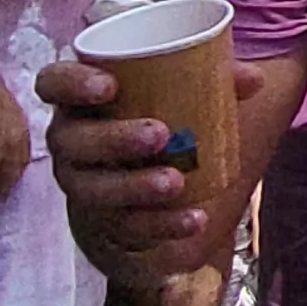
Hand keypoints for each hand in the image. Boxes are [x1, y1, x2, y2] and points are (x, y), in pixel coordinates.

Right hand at [37, 58, 254, 287]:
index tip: (109, 84)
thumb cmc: (155, 110)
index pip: (53, 83)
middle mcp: (69, 140)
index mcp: (78, 98)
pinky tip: (193, 219)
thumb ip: (212, 79)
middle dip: (113, 140)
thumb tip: (253, 79)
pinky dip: (161, 225)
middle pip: (72, 142)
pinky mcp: (103, 219)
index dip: (71, 83)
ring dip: (134, 188)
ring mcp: (81, 182)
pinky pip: (125, 226)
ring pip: (94, 190)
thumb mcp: (177, 89)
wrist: (141, 169)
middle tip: (160, 134)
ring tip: (175, 183)